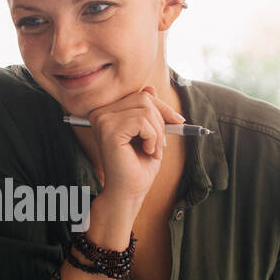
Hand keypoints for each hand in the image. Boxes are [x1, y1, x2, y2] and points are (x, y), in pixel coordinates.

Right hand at [86, 86, 186, 202]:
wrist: (130, 191)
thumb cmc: (138, 165)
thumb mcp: (149, 133)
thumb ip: (147, 111)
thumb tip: (149, 88)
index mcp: (107, 112)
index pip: (141, 94)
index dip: (162, 107)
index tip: (178, 120)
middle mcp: (100, 113)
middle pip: (144, 98)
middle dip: (160, 121)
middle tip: (159, 145)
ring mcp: (103, 120)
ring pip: (146, 109)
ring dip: (157, 133)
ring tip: (152, 150)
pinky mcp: (109, 130)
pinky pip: (143, 122)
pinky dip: (153, 138)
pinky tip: (147, 151)